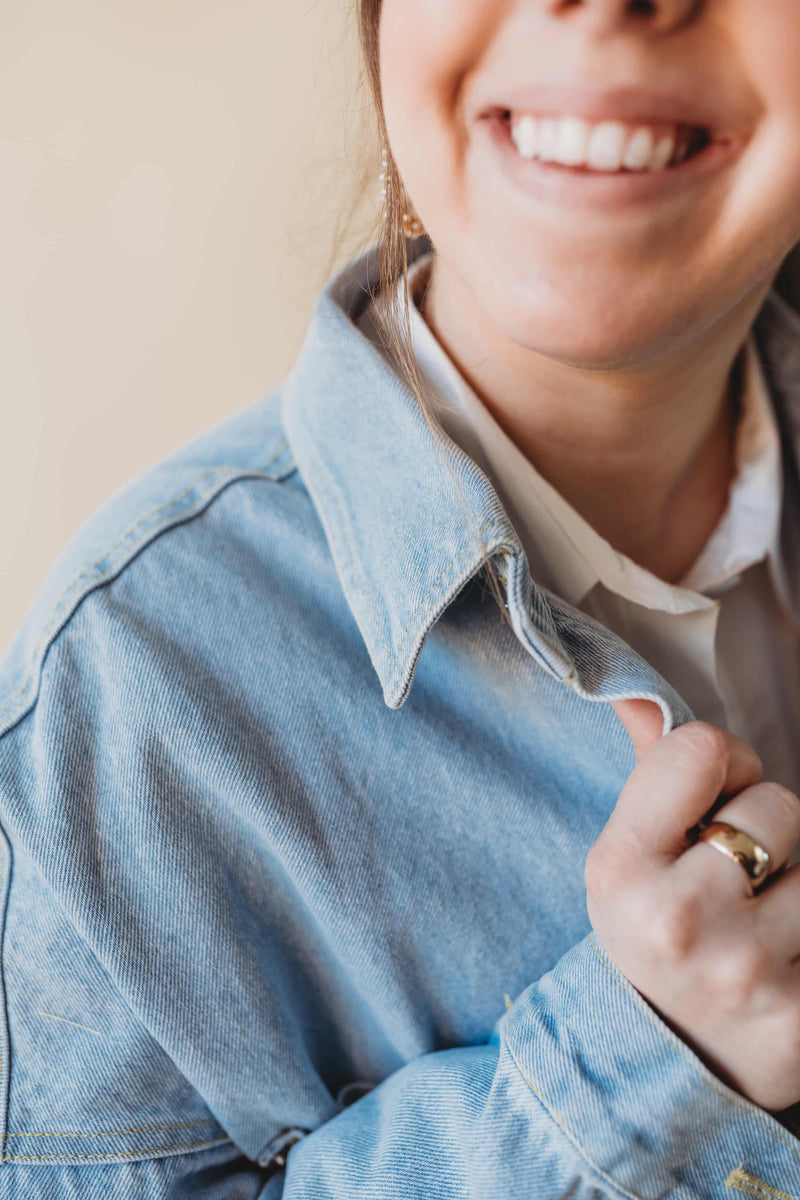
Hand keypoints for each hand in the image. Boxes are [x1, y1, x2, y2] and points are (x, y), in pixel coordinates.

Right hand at [585, 700, 799, 1110]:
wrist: (660, 1065)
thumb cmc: (649, 936)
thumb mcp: (626, 859)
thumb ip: (650, 772)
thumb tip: (641, 697)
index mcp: (621, 868)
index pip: (703, 749)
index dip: (722, 766)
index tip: (712, 806)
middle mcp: (679, 919)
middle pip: (779, 803)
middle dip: (767, 832)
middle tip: (739, 877)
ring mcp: (747, 972)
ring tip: (766, 920)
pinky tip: (786, 959)